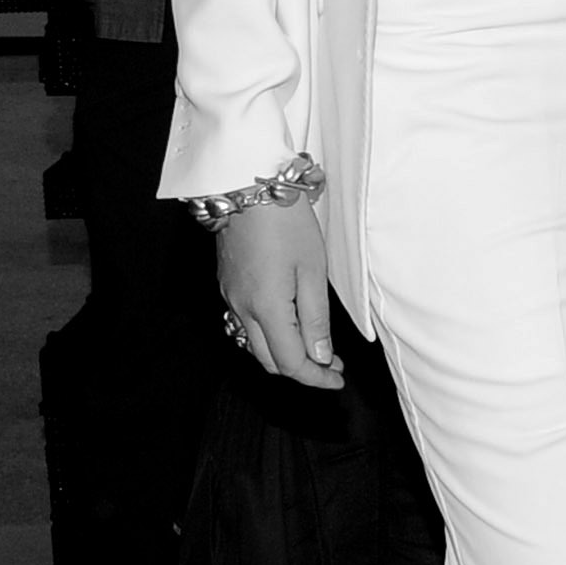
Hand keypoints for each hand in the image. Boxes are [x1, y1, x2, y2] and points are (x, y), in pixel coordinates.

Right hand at [217, 202, 344, 388]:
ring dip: (284, 353)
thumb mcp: (313, 271)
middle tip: (331, 364)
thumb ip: (315, 318)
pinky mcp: (228, 285)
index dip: (316, 378)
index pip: (291, 363)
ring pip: (255, 344)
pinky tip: (289, 324)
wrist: (246, 185)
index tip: (337, 379)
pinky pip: (245, 324)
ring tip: (315, 345)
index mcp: (266, 308)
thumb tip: (320, 356)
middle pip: (269, 360)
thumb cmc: (284, 222)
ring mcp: (231, 297)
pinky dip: (269, 335)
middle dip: (302, 369)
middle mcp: (242, 308)